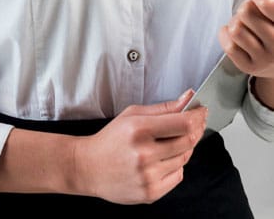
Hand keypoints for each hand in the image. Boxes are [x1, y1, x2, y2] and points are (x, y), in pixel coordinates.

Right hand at [75, 91, 206, 203]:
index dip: (197, 116)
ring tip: (168, 142)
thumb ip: (163, 108)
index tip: (201, 111)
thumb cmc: (111, 139)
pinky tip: (162, 159)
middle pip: (188, 141)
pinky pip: (178, 176)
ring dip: (184, 148)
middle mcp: (144, 154)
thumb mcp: (132, 115)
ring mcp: (148, 176)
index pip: (182, 124)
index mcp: (139, 129)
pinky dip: (175, 166)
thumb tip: (188, 98)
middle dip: (195, 130)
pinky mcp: (151, 193)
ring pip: (184, 159)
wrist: (89, 167)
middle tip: (194, 123)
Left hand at [219, 0, 273, 107]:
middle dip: (245, 8)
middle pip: (245, 11)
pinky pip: (229, 45)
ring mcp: (267, 58)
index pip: (266, 4)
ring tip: (246, 26)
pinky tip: (238, 37)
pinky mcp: (252, 67)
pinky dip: (227, 36)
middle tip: (253, 14)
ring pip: (235, 29)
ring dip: (235, 23)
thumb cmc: (272, 23)